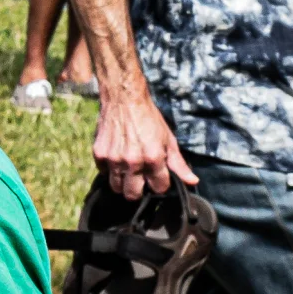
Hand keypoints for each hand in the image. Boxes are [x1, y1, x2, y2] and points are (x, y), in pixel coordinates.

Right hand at [91, 80, 195, 198]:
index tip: (157, 177)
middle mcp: (133, 161)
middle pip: (133, 195)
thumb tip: (192, 182)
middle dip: (138, 190)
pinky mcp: (99, 154)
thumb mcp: (168, 139)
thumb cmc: (148, 118)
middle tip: (140, 178)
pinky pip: (104, 173)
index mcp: (153, 158)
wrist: (124, 98)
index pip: (158, 189)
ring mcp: (114, 159)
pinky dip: (110, 169)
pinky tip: (117, 158)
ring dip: (123, 182)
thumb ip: (178, 164)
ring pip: (116, 187)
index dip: (159, 183)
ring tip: (127, 170)